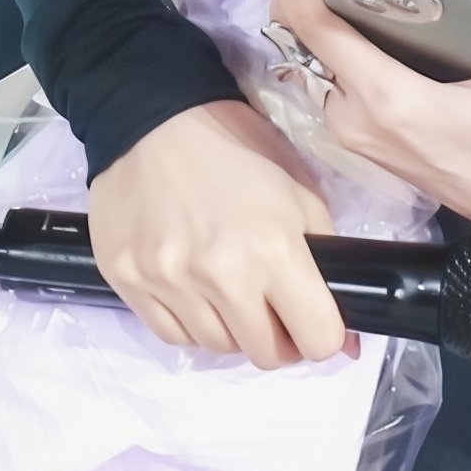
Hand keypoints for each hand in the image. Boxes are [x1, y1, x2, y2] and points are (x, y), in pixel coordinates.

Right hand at [85, 97, 346, 367]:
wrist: (153, 115)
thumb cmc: (236, 148)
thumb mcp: (301, 192)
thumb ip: (327, 260)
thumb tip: (344, 340)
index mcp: (274, 249)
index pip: (317, 339)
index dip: (324, 337)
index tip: (314, 322)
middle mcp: (220, 274)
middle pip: (265, 355)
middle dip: (280, 339)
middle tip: (273, 310)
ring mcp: (168, 280)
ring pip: (216, 347)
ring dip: (232, 330)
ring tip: (230, 292)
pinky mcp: (127, 280)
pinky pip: (170, 334)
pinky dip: (190, 324)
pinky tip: (194, 291)